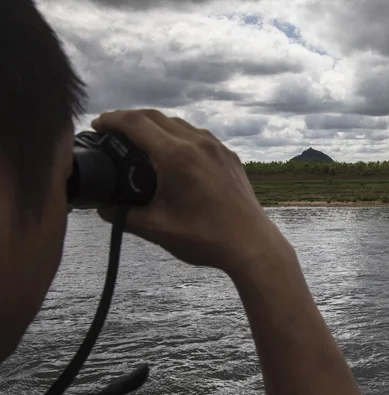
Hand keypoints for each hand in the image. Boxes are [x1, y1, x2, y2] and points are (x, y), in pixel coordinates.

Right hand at [93, 109, 274, 274]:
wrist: (251, 244)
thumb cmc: (206, 238)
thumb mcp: (156, 228)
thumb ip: (123, 215)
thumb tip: (103, 207)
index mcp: (177, 156)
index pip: (136, 123)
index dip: (111, 120)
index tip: (96, 125)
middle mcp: (199, 144)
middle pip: (156, 117)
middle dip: (129, 119)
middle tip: (111, 131)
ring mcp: (217, 148)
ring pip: (179, 124)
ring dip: (155, 126)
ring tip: (138, 140)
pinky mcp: (229, 157)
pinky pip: (199, 136)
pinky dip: (178, 136)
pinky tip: (172, 152)